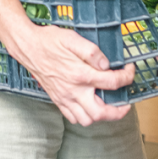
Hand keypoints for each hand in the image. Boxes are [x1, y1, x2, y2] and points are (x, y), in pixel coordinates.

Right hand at [10, 24, 134, 126]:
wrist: (28, 47)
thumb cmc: (49, 41)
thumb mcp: (73, 38)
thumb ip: (92, 52)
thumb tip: (106, 65)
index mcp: (80, 74)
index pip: (112, 82)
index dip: (127, 77)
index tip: (129, 71)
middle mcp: (73, 90)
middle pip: (101, 113)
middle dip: (119, 111)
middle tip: (125, 103)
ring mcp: (65, 98)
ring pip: (87, 120)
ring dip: (102, 116)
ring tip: (109, 105)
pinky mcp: (58, 100)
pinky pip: (73, 118)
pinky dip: (85, 117)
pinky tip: (90, 106)